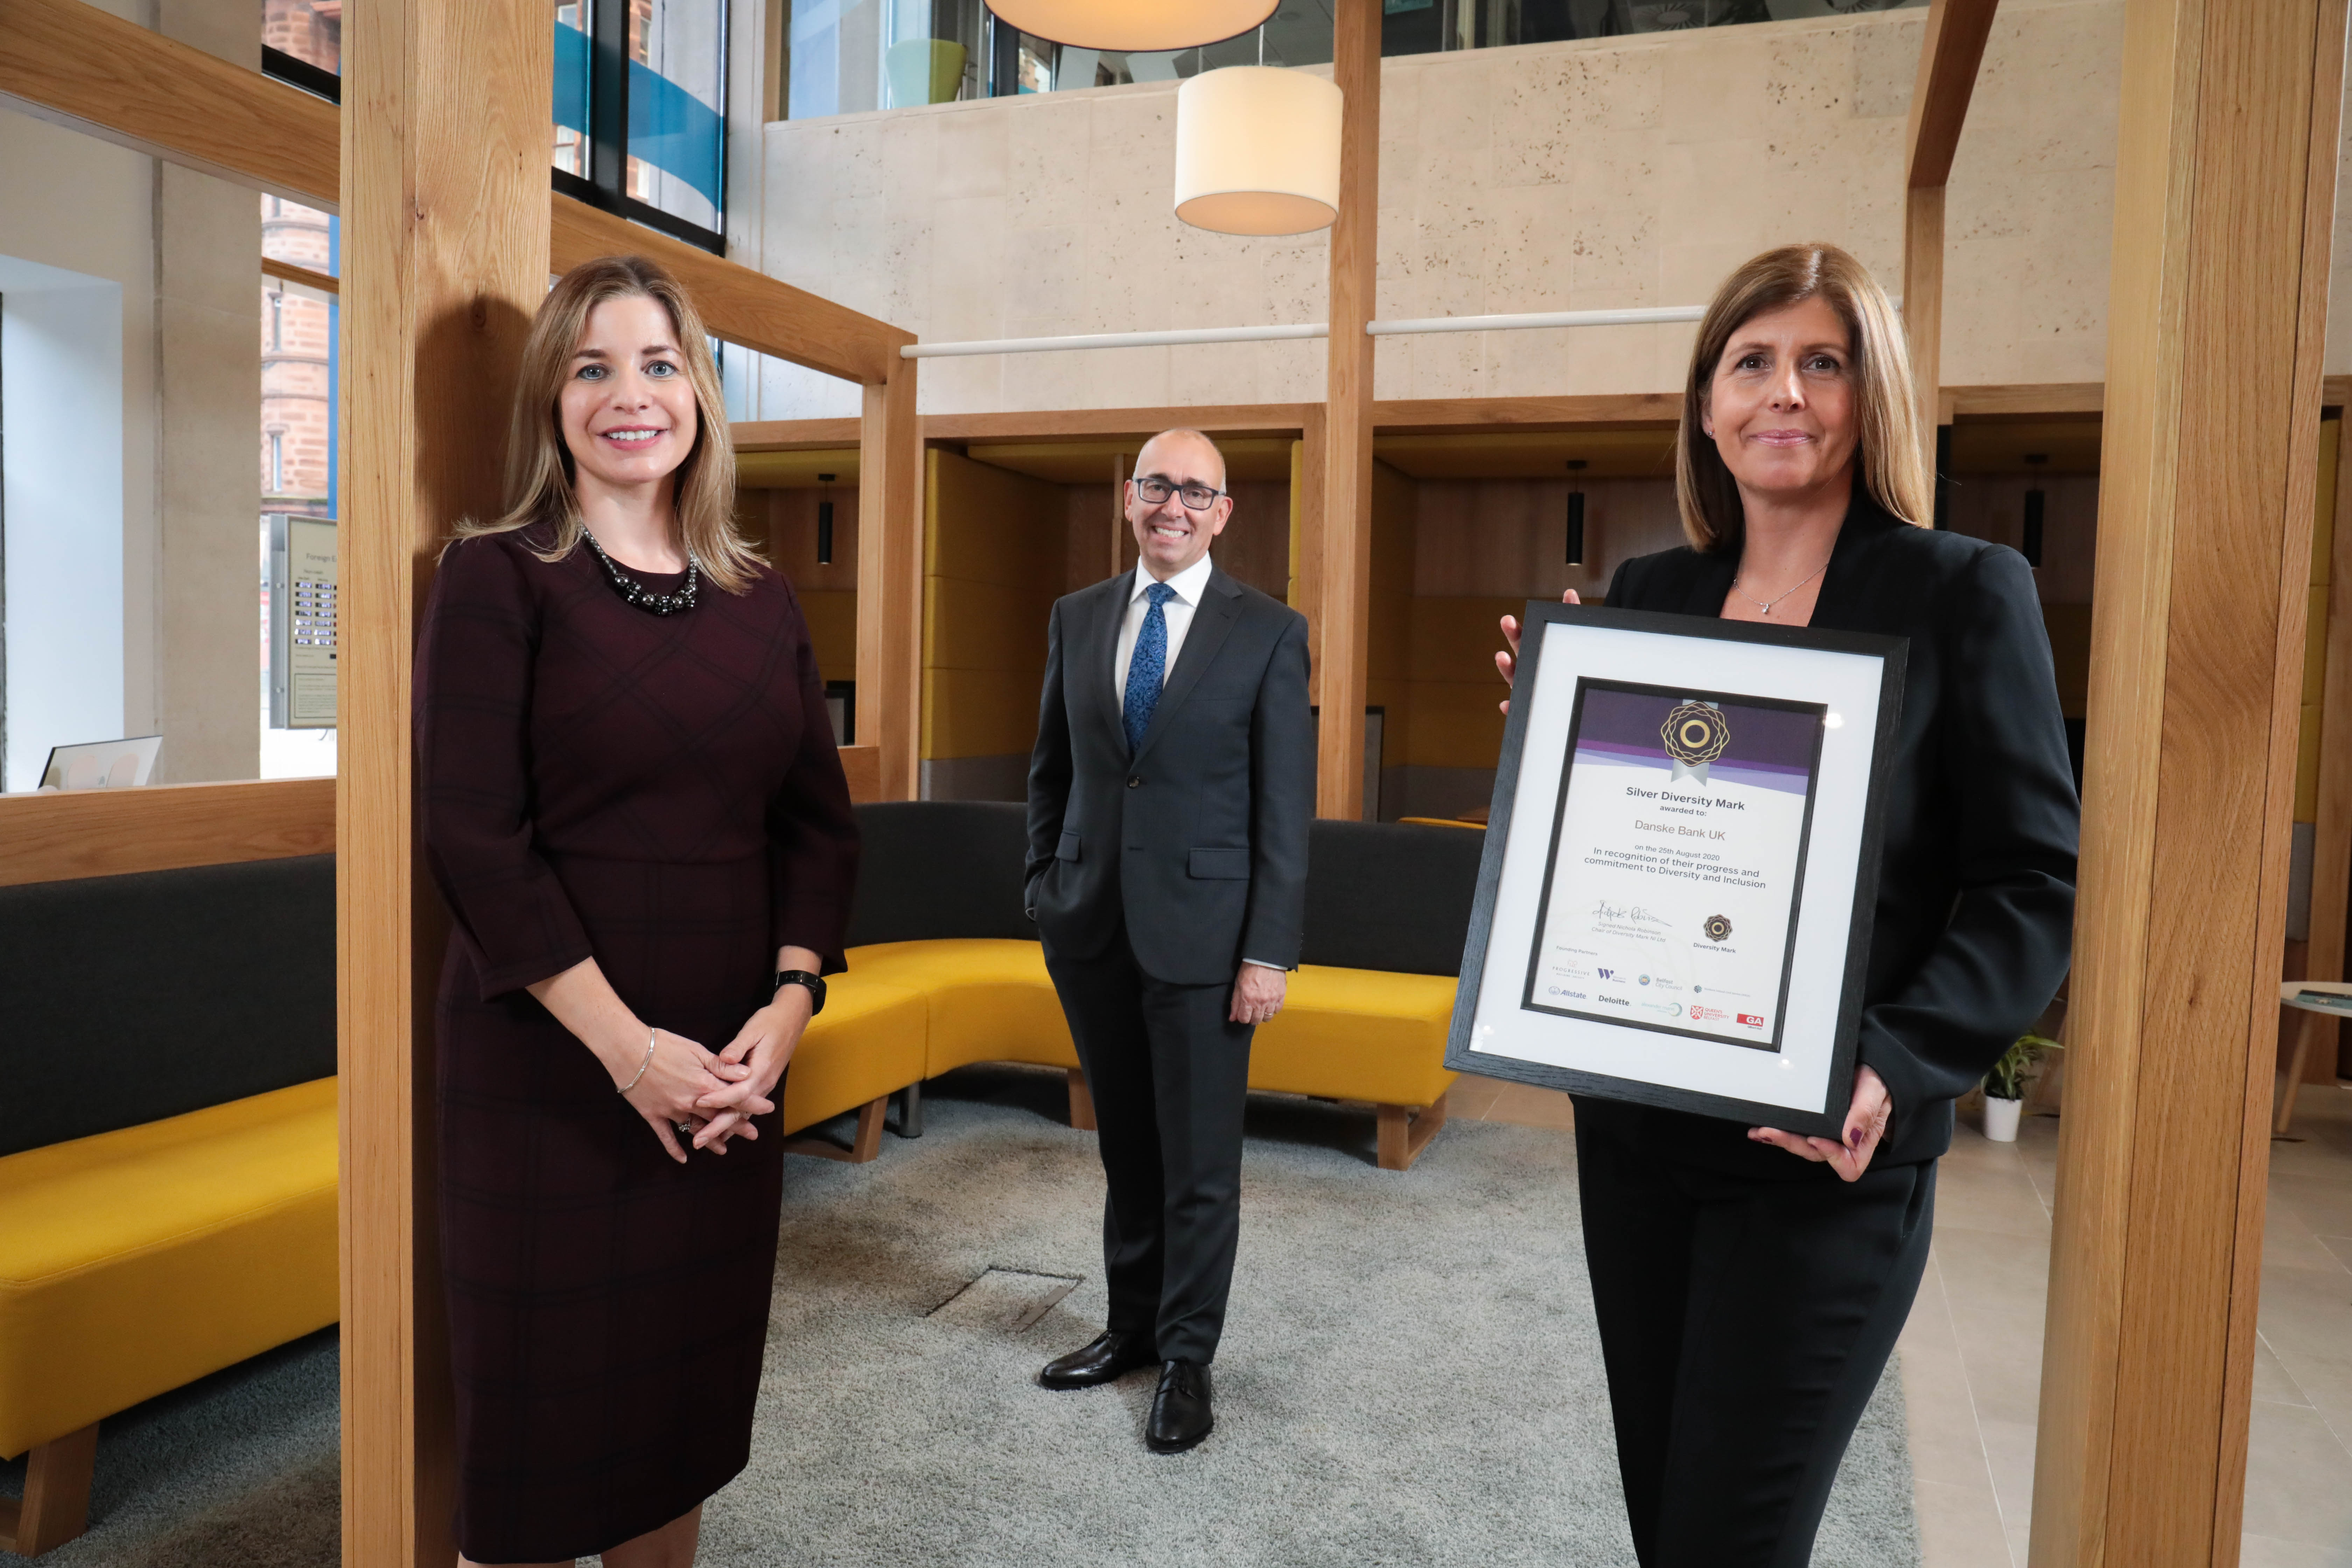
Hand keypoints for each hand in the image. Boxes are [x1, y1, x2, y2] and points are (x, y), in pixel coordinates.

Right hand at [618, 1028, 748, 1164]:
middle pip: (719, 1116)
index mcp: (704, 1084)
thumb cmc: (662, 1044)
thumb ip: (721, 1065)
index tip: (768, 1108)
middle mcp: (691, 1102)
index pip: (734, 1096)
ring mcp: (671, 1110)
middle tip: (753, 1134)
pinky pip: (666, 1136)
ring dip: (711, 1139)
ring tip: (724, 1149)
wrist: (627, 1049)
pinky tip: (684, 1159)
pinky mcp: (653, 1115)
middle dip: (737, 1125)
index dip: (752, 1103)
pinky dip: (674, 1149)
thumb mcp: (696, 1050)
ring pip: (696, 1129)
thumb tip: (746, 1073)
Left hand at [693, 988, 809, 1152]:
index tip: (699, 1102)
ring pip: (742, 1113)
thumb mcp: (754, 1029)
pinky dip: (732, 1119)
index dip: (718, 1098)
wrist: (791, 1020)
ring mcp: (763, 1086)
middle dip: (718, 1128)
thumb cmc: (771, 1022)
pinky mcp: (760, 1085)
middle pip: (739, 1111)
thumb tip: (724, 1059)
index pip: (738, 1092)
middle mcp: (763, 1084)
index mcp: (761, 1071)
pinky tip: (720, 1129)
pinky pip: (745, 1108)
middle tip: (698, 1141)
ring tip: (704, 1141)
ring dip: (724, 1128)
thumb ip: (739, 1046)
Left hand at [1229, 965, 1286, 1025]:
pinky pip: (1277, 1010)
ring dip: (1263, 1015)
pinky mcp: (1281, 996)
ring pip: (1267, 1018)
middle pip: (1256, 1021)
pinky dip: (1273, 1009)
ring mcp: (1272, 1000)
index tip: (1243, 1014)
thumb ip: (1235, 1003)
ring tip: (1261, 1008)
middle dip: (1252, 1018)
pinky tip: (1269, 1003)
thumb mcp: (1238, 985)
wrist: (1265, 959)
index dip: (1242, 1018)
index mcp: (1247, 999)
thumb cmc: (1249, 970)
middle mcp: (1260, 1002)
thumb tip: (1232, 1018)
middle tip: (1251, 1011)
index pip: (1244, 1019)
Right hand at [1497, 590, 1581, 712]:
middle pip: (1523, 650)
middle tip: (1508, 621)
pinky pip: (1519, 709)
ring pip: (1516, 678)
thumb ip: (1575, 621)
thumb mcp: (1579, 647)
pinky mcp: (1532, 709)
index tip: (1511, 617)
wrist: (1580, 704)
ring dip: (1507, 668)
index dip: (1520, 626)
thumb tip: (1570, 593)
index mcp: (1542, 652)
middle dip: (1514, 636)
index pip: (1533, 635)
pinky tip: (1505, 704)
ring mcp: (1531, 688)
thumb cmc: (1576, 672)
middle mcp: (1534, 668)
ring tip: (1501, 656)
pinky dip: (1511, 708)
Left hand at [1747, 1065, 1891, 1181]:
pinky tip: (1761, 1129)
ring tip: (1761, 1131)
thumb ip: (1865, 1113)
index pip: (1848, 1164)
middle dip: (1793, 1144)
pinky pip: (1796, 1134)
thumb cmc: (1876, 1082)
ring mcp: (1827, 1135)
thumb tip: (1850, 1137)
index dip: (1831, 1156)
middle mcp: (1843, 1143)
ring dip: (1781, 1140)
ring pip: (1802, 1147)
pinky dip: (1778, 1133)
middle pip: (1817, 1155)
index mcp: (1863, 1141)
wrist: (1867, 1068)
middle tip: (1772, 1131)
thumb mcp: (1875, 1092)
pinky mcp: (1813, 1125)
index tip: (1816, 1138)